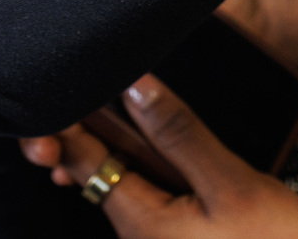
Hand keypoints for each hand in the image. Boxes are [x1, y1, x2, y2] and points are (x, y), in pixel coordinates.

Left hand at [20, 77, 297, 238]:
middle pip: (95, 168)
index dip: (65, 117)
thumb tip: (136, 87)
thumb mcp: (232, 186)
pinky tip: (172, 142)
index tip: (70, 76)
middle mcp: (138, 235)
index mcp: (139, 222)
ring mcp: (159, 238)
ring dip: (128, 141)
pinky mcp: (183, 237)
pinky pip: (151, 192)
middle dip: (96, 125)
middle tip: (109, 83)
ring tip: (139, 100)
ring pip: (125, 178)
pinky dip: (153, 161)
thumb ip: (180, 135)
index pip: (79, 160)